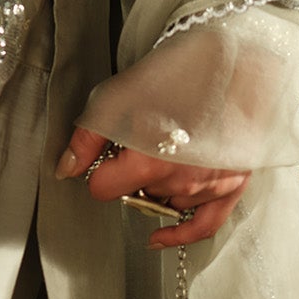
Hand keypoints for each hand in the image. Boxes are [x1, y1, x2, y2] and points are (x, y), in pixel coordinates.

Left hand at [54, 42, 250, 249]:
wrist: (225, 61)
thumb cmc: (172, 75)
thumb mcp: (115, 100)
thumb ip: (87, 140)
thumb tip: (67, 169)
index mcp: (148, 163)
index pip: (103, 189)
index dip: (99, 171)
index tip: (105, 156)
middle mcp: (180, 181)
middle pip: (136, 195)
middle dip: (131, 176)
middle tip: (138, 144)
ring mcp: (208, 186)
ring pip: (166, 202)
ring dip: (159, 186)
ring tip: (163, 153)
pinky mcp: (232, 185)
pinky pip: (204, 225)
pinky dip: (180, 234)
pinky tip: (160, 237)